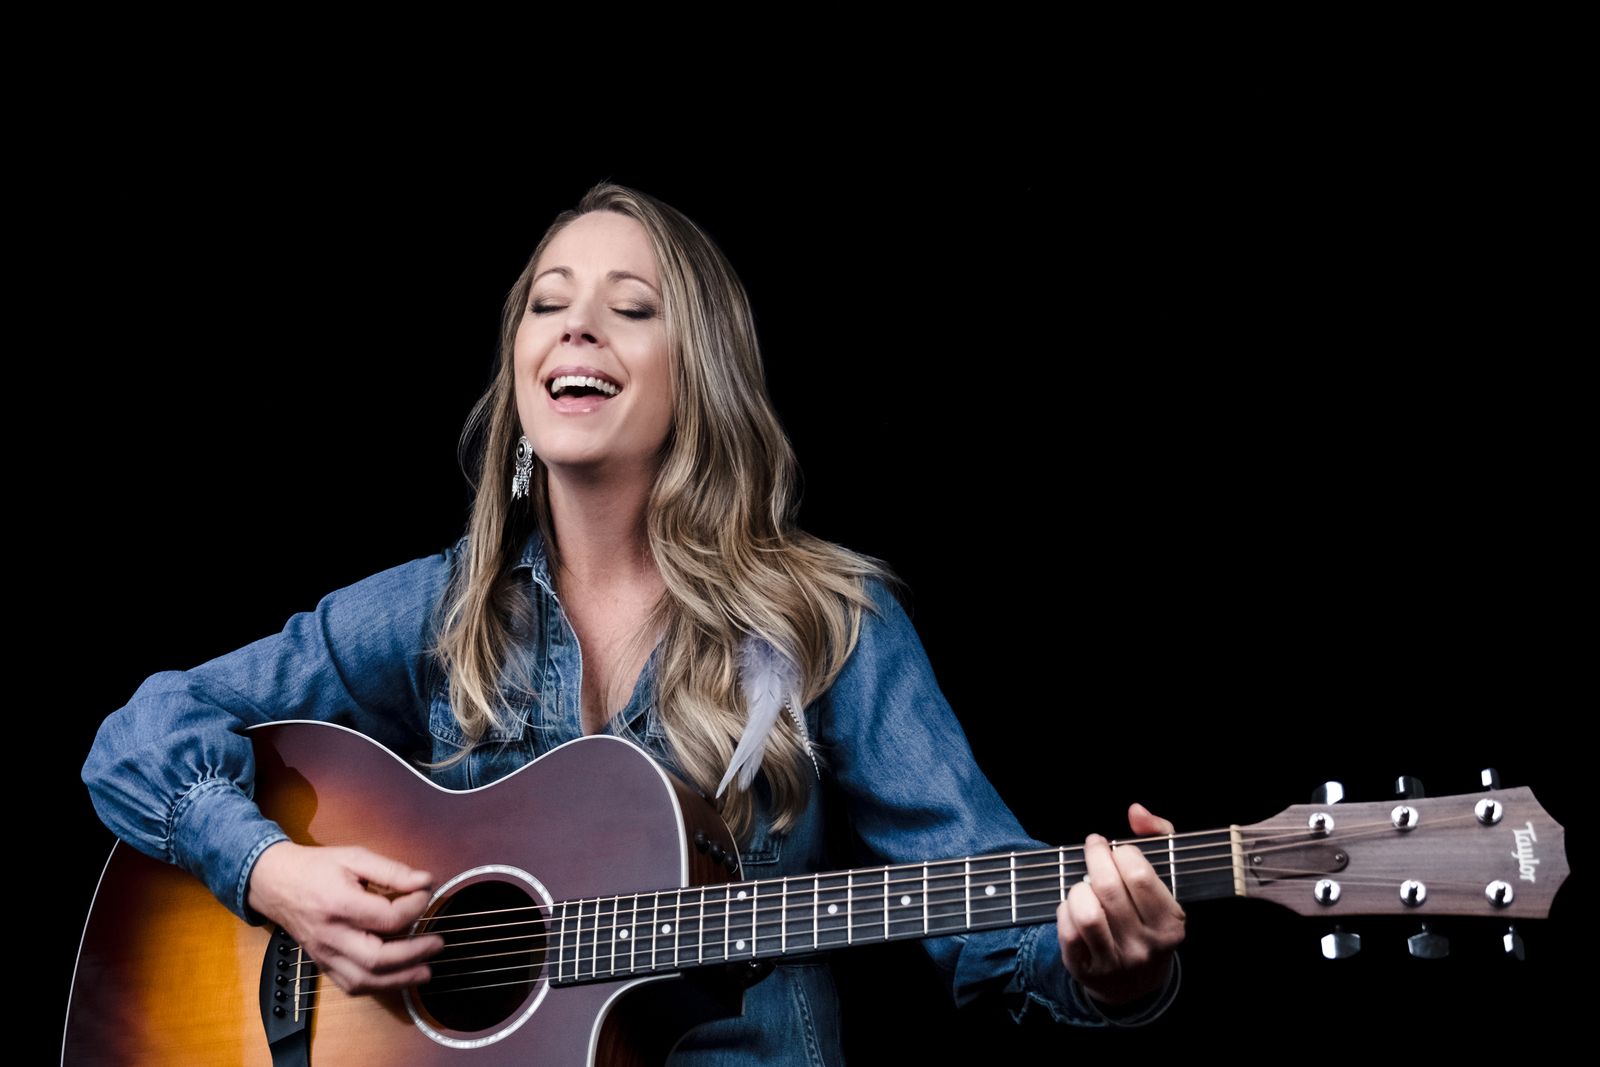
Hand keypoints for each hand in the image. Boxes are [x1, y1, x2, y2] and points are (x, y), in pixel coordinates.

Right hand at [246, 841, 444, 993]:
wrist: (275, 883)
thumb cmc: (316, 868)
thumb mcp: (354, 857)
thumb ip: (391, 870)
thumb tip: (425, 881)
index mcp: (339, 905)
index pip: (387, 918)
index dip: (415, 907)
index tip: (426, 893)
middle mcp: (330, 936)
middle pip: (376, 958)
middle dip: (413, 955)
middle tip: (438, 944)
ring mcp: (324, 955)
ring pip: (363, 981)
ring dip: (399, 980)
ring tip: (426, 971)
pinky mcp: (322, 964)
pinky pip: (350, 986)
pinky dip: (377, 986)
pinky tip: (397, 978)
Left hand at [1057, 802, 1186, 1008]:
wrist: (1137, 982)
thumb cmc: (1149, 917)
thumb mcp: (1166, 878)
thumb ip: (1158, 835)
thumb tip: (1136, 811)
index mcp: (1170, 922)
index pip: (1139, 875)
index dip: (1121, 851)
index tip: (1115, 847)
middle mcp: (1146, 945)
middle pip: (1109, 889)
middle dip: (1094, 858)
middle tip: (1093, 847)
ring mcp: (1116, 961)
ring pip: (1087, 913)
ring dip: (1078, 888)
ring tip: (1084, 882)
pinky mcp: (1087, 970)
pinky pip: (1067, 932)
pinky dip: (1065, 910)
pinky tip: (1073, 905)